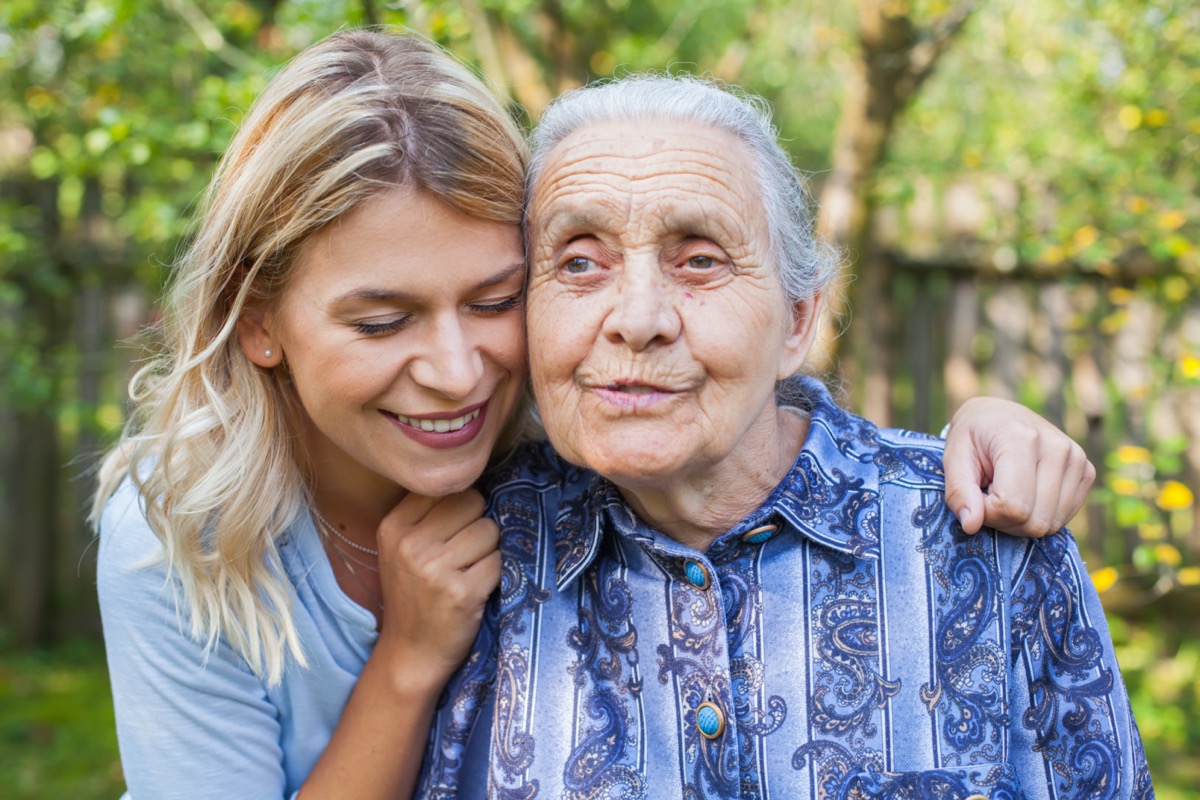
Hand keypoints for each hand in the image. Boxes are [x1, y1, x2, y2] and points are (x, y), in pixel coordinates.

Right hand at [375, 489, 500, 679]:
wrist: (410, 654)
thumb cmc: (413, 596)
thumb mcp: (402, 549)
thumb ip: (429, 514)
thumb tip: (477, 479)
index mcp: (394, 526)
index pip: (447, 488)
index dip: (461, 506)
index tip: (456, 529)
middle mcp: (411, 544)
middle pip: (473, 503)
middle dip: (478, 525)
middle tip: (465, 554)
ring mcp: (435, 569)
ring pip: (490, 531)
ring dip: (489, 551)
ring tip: (469, 573)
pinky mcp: (462, 592)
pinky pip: (499, 562)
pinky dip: (496, 574)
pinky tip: (477, 590)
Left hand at [942, 398, 1095, 536]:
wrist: (998, 414)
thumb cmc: (972, 438)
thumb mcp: (952, 458)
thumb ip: (958, 492)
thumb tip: (971, 524)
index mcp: (1021, 439)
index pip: (1012, 506)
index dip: (987, 513)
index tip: (977, 495)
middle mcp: (1057, 448)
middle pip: (1034, 521)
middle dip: (1004, 521)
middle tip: (989, 496)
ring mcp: (1077, 459)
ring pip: (1050, 524)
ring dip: (1022, 521)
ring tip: (1007, 492)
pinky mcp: (1087, 471)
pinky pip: (1064, 518)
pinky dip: (1040, 515)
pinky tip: (1027, 494)